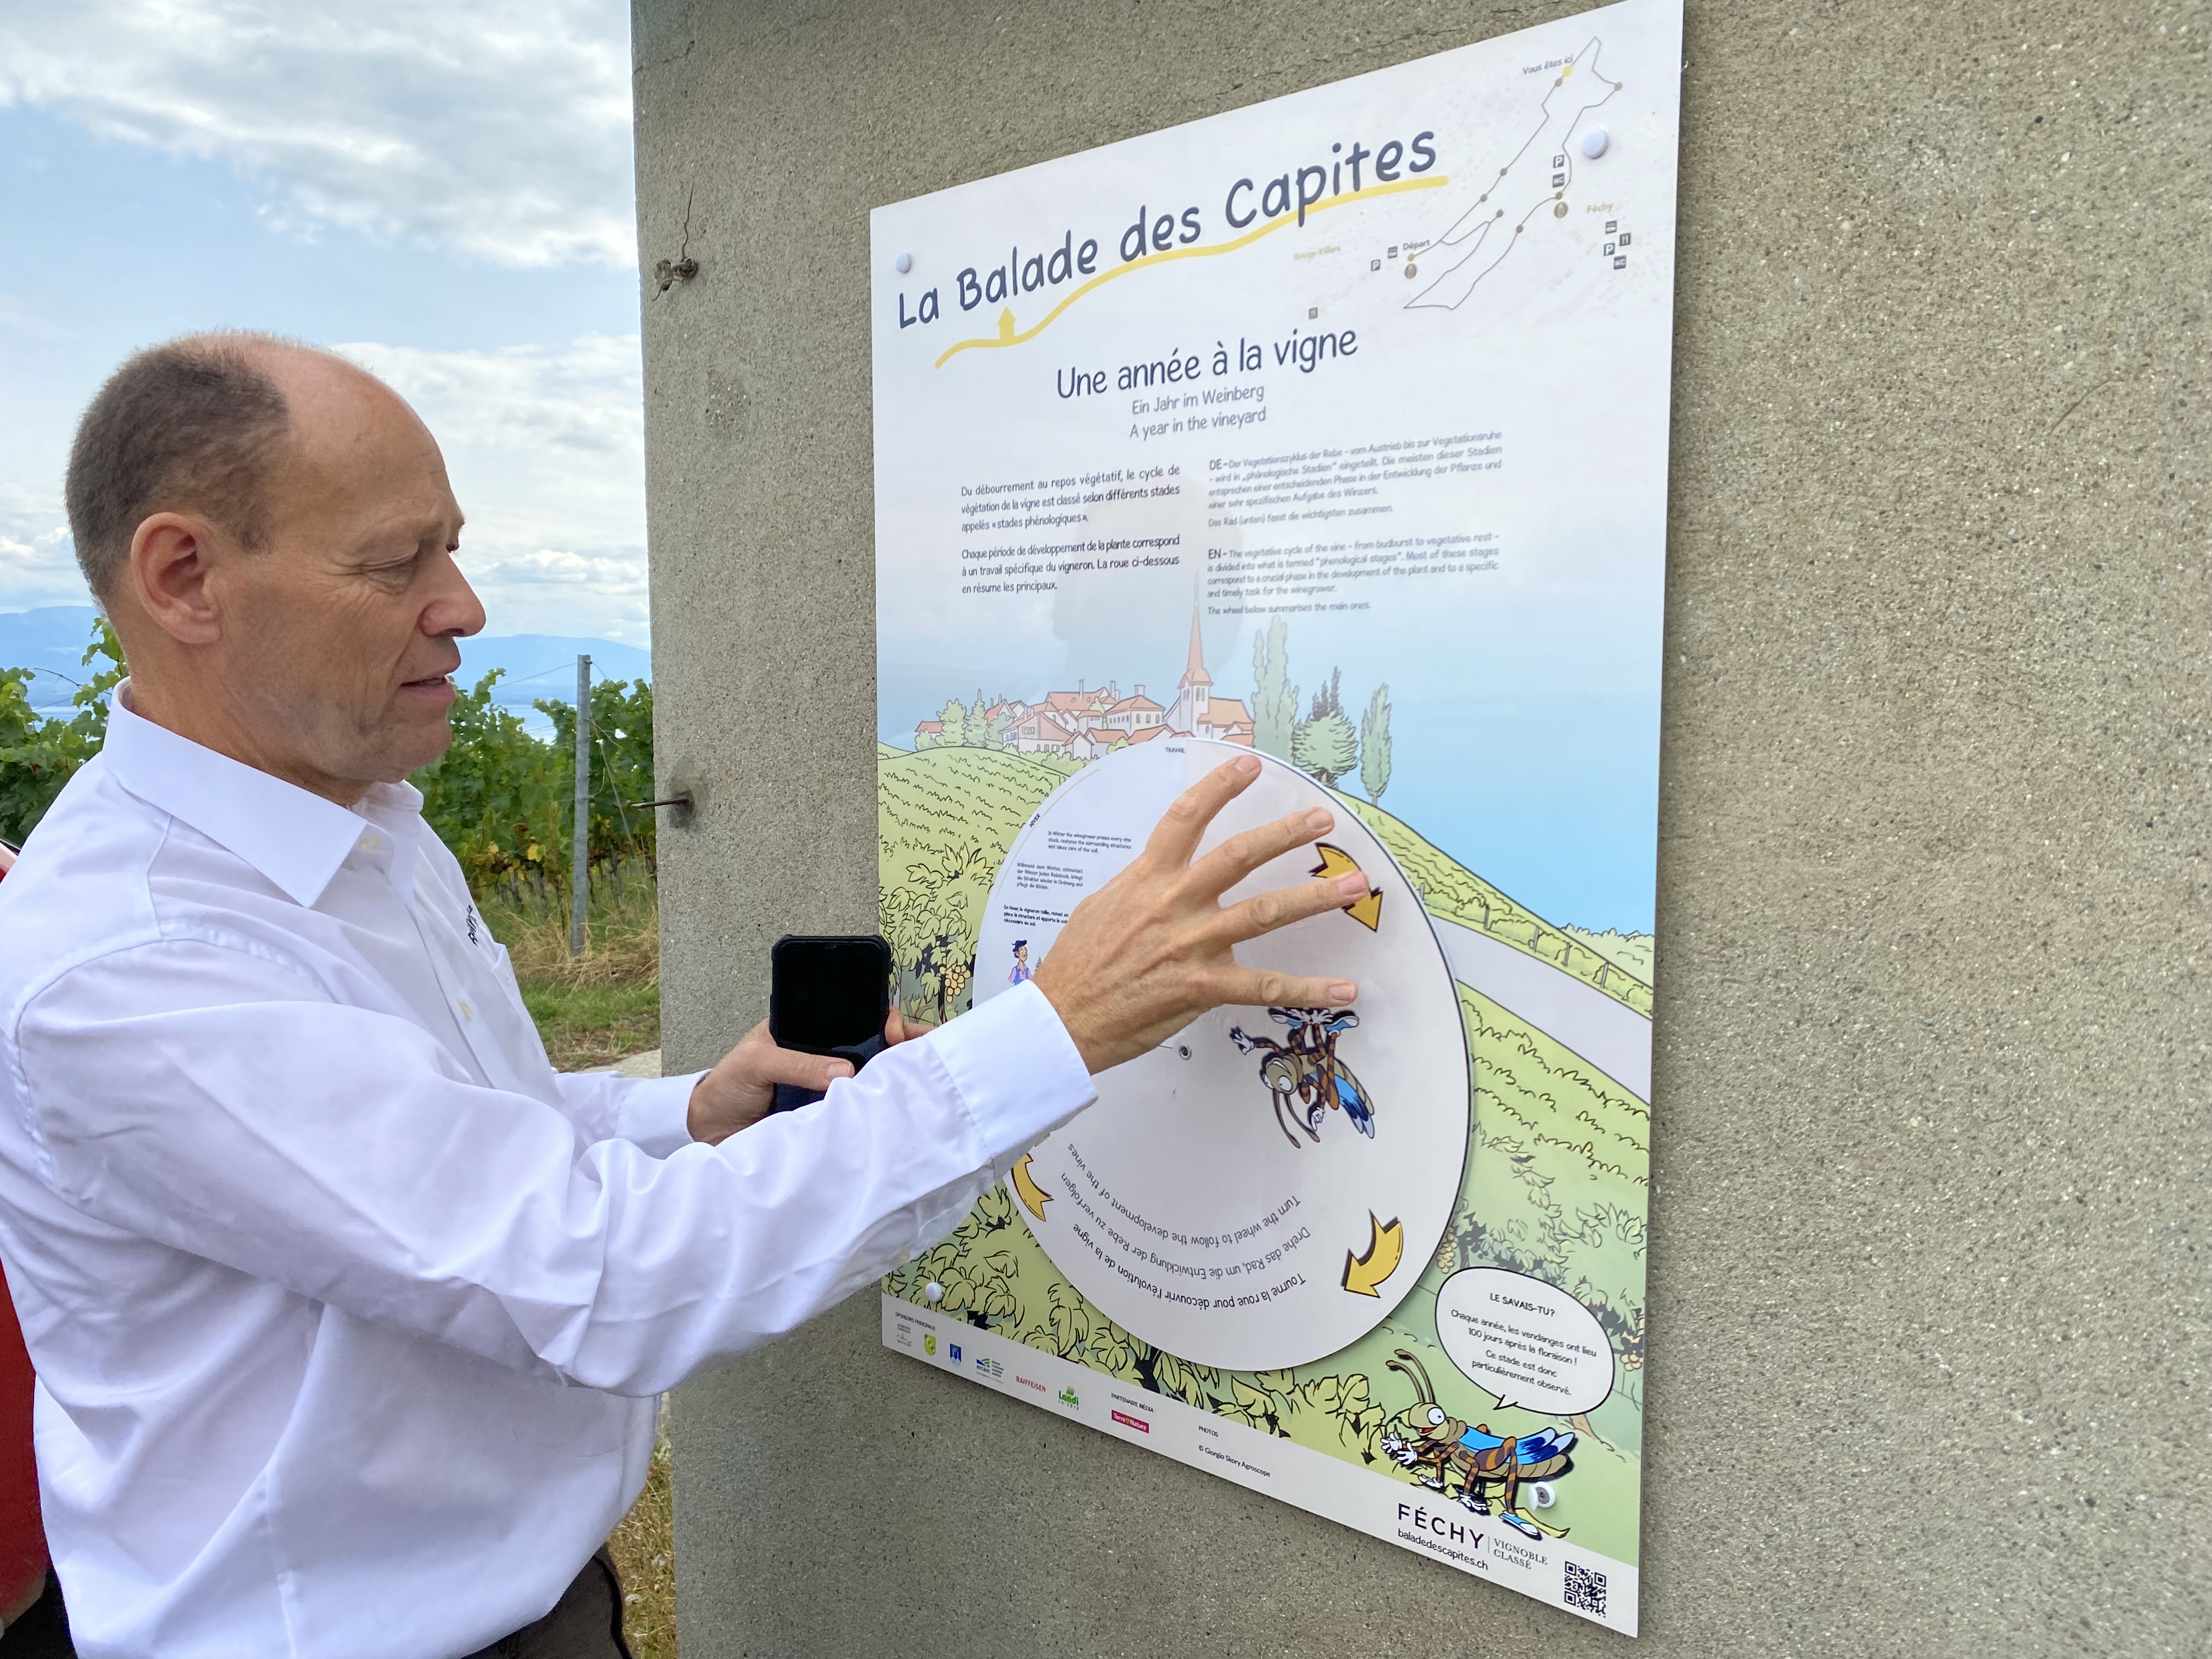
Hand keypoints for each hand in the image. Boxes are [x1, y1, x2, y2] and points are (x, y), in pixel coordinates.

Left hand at [687, 1008, 929, 1144]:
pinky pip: (857, 1113)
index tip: (894, 1030)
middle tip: (924, 1054)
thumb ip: (795, 1063)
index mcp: (810, 1033)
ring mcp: (830, 1091)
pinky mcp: (829, 1120)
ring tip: (922, 1082)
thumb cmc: (728, 1086)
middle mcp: (827, 1058)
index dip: (882, 1018)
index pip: (855, 1016)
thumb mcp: (755, 1061)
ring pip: (871, 1081)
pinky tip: (898, 1114)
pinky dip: (876, 1113)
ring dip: (893, 1081)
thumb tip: (846, 1072)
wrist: (709, 1134)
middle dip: (902, 1047)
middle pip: (873, 1047)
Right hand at [1031, 754, 1365, 1072]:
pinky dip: (1308, 991)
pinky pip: (1264, 988)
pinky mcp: (1200, 988)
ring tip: (1353, 885)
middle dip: (1285, 834)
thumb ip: (1140, 886)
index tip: (1249, 764)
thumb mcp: (1102, 906)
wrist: (1061, 1020)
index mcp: (1146, 879)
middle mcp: (1173, 904)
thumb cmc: (1077, 964)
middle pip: (1238, 856)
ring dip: (1313, 898)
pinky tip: (1344, 990)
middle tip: (1324, 820)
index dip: (1218, 787)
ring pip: (1262, 914)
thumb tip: (1162, 874)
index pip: (1185, 818)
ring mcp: (1190, 945)